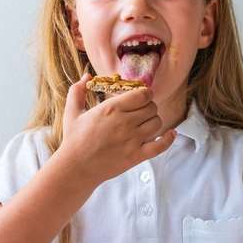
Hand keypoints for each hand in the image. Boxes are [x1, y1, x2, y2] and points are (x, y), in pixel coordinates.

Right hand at [59, 73, 175, 183]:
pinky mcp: (136, 156)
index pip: (143, 94)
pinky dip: (168, 139)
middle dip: (149, 107)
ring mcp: (132, 140)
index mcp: (112, 108)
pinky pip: (160, 146)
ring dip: (154, 121)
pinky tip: (170, 134)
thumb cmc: (74, 140)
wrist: (76, 167)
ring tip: (146, 123)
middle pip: (152, 107)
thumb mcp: (72, 112)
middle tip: (142, 111)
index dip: (145, 94)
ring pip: (157, 123)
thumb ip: (77, 90)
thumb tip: (86, 75)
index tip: (141, 97)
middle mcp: (125, 122)